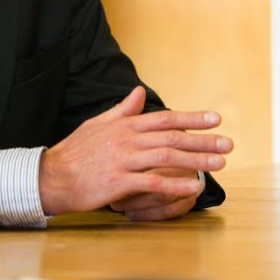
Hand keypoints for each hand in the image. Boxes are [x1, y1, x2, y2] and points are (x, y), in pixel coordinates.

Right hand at [38, 85, 231, 216]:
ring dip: (196, 160)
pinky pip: (152, 182)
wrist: (51, 177)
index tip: (215, 119)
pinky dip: (174, 183)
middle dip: (203, 140)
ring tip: (219, 164)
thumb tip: (138, 92)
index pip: (164, 118)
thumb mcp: (98, 124)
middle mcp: (127, 139)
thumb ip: (122, 110)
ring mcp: (123, 160)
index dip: (192, 118)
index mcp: (124, 125)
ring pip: (166, 157)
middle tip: (228, 144)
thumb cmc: (75, 152)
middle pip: (172, 137)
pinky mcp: (118, 182)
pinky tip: (192, 187)